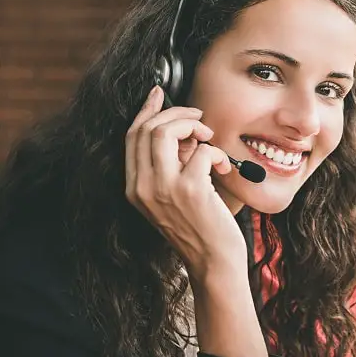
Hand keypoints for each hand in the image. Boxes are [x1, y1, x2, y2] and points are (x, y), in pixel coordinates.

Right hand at [125, 86, 246, 279]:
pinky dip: (218, 153)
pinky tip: (224, 169)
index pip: (131, 137)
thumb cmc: (201, 228)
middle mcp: (142, 187)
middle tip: (199, 119)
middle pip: (146, 128)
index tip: (159, 94)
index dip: (146, 110)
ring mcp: (164, 188)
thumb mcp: (176, 195)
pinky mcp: (190, 190)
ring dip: (192, 126)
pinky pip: (203, 150)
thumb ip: (174, 164)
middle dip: (176, 114)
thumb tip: (186, 130)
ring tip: (210, 139)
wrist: (213, 263)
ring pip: (165, 132)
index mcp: (134, 188)